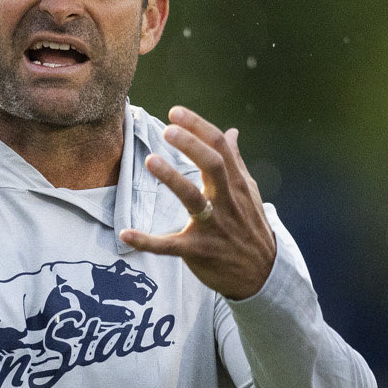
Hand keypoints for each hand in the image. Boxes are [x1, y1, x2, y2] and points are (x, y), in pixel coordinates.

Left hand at [118, 106, 276, 300]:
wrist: (262, 274)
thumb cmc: (250, 227)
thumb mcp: (249, 193)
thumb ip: (236, 162)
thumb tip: (231, 131)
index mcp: (236, 184)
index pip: (220, 147)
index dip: (198, 127)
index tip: (176, 112)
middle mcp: (227, 201)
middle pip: (213, 166)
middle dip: (191, 146)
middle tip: (168, 129)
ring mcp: (213, 226)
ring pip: (193, 200)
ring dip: (172, 179)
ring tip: (150, 160)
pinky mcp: (198, 251)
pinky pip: (170, 246)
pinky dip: (147, 241)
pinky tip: (125, 234)